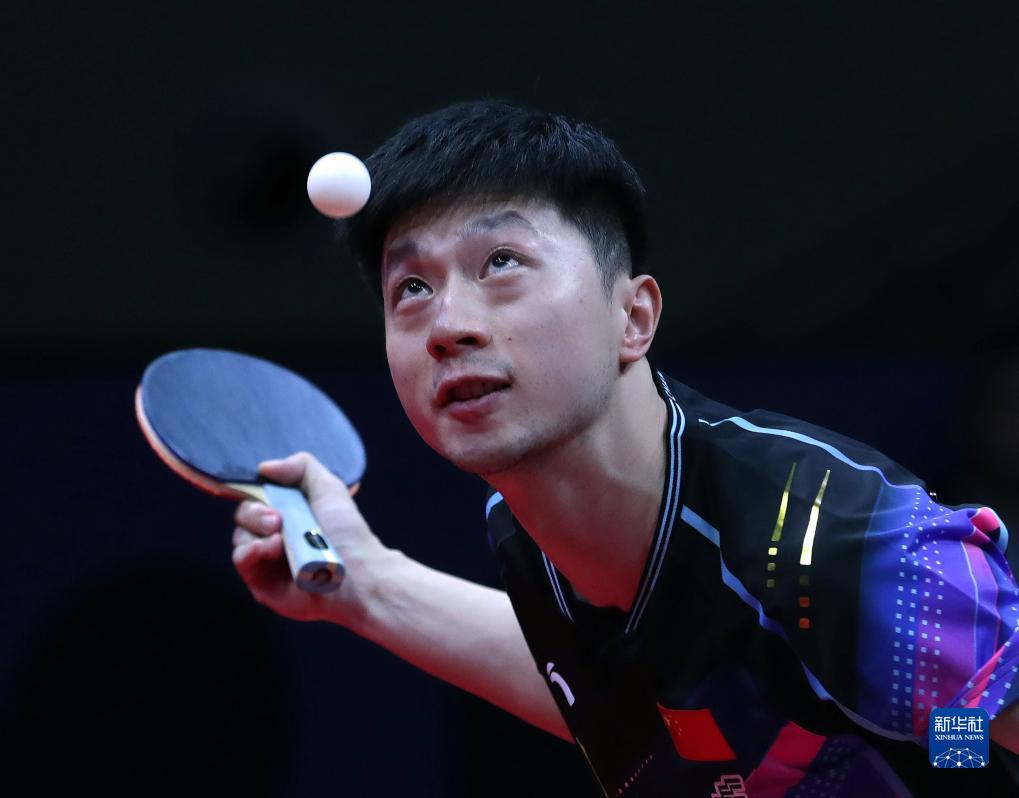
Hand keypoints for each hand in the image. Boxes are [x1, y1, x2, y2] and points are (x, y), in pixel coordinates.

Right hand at [231, 451, 387, 625]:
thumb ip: (301, 467)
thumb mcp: (328, 488)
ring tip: (280, 538)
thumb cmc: (346, 532)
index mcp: (289, 511)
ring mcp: (267, 559)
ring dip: (256, 532)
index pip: (257, 494)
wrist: (356, 574)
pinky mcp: (262, 583)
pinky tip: (271, 548)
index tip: (262, 490)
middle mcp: (275, 534)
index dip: (254, 490)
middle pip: (244, 513)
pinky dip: (250, 551)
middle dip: (256, 511)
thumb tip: (263, 468)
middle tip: (278, 519)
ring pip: (240, 536)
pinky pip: (242, 561)